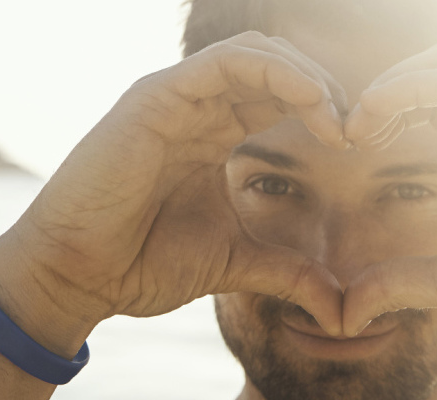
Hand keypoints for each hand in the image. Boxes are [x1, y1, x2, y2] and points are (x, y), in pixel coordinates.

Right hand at [0, 32, 350, 346]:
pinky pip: (223, 62)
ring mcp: (174, 99)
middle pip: (275, 69)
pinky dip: (274, 73)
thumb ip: (287, 273)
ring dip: (305, 77)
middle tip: (356, 129)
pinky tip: (308, 104)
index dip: (325, 114)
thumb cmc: (139, 266)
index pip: (280, 99)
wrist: (77, 276)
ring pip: (254, 55)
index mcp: (213, 137)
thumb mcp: (234, 266)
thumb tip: (339, 307)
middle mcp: (195, 110)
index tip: (359, 148)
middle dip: (324, 91)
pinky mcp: (155, 98)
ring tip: (334, 116)